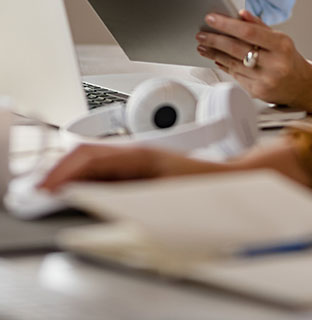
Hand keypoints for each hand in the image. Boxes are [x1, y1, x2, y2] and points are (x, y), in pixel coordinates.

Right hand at [38, 144, 227, 191]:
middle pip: (89, 154)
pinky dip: (89, 176)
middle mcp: (140, 152)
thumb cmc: (204, 185)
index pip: (89, 157)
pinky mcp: (146, 167)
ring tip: (53, 189)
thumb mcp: (157, 193)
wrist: (236, 179)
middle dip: (61, 169)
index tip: (45, 187)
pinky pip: (109, 166)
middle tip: (41, 190)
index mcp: (140, 155)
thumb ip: (121, 192)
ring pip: (97, 159)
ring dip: (73, 172)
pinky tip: (82, 189)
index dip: (62, 172)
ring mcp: (143, 158)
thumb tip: (90, 192)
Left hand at [197, 10, 311, 114]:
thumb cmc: (290, 59)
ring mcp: (265, 80)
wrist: (303, 86)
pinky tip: (216, 58)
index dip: (227, 24)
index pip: (249, 32)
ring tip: (203, 45)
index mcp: (282, 46)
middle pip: (236, 48)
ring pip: (232, 63)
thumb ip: (260, 26)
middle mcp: (274, 64)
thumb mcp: (281, 39)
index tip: (211, 18)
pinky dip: (224, 65)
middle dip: (215, 40)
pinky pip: (235, 75)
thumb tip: (240, 14)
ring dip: (214, 53)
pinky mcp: (256, 92)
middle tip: (201, 34)